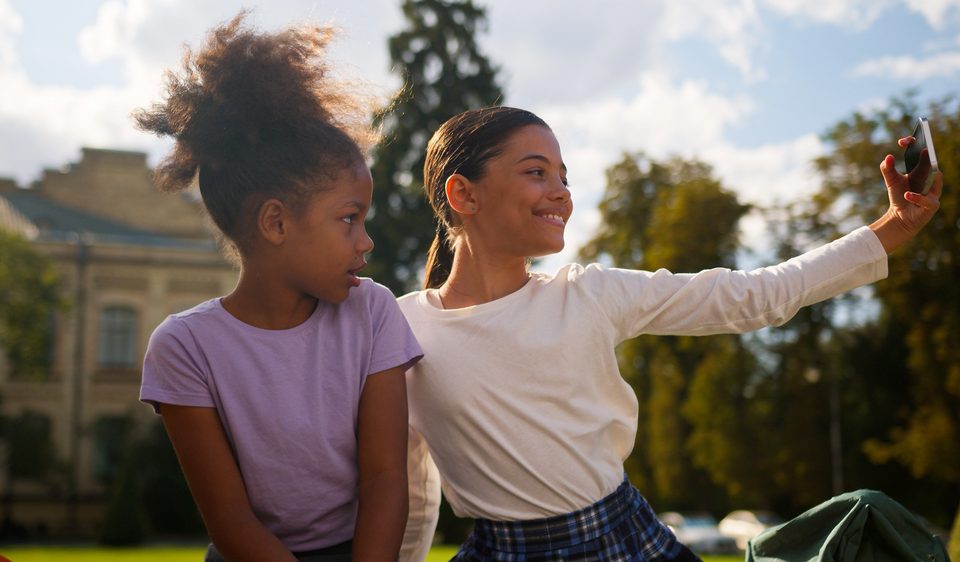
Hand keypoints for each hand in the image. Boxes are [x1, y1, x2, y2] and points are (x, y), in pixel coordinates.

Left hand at [871, 136, 942, 252]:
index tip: (903, 141)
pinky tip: (907, 195)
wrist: (899, 218)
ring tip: (916, 172)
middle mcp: (931, 179)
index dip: (915, 145)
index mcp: (922, 171)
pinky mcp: (931, 206)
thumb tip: (888, 157)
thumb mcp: (891, 182)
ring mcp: (933, 192)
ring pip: (934, 182)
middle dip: (927, 154)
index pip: (923, 154)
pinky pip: (927, 200)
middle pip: (932, 163)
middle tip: (922, 147)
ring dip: (926, 175)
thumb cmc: (899, 198)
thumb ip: (887, 169)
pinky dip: (917, 197)